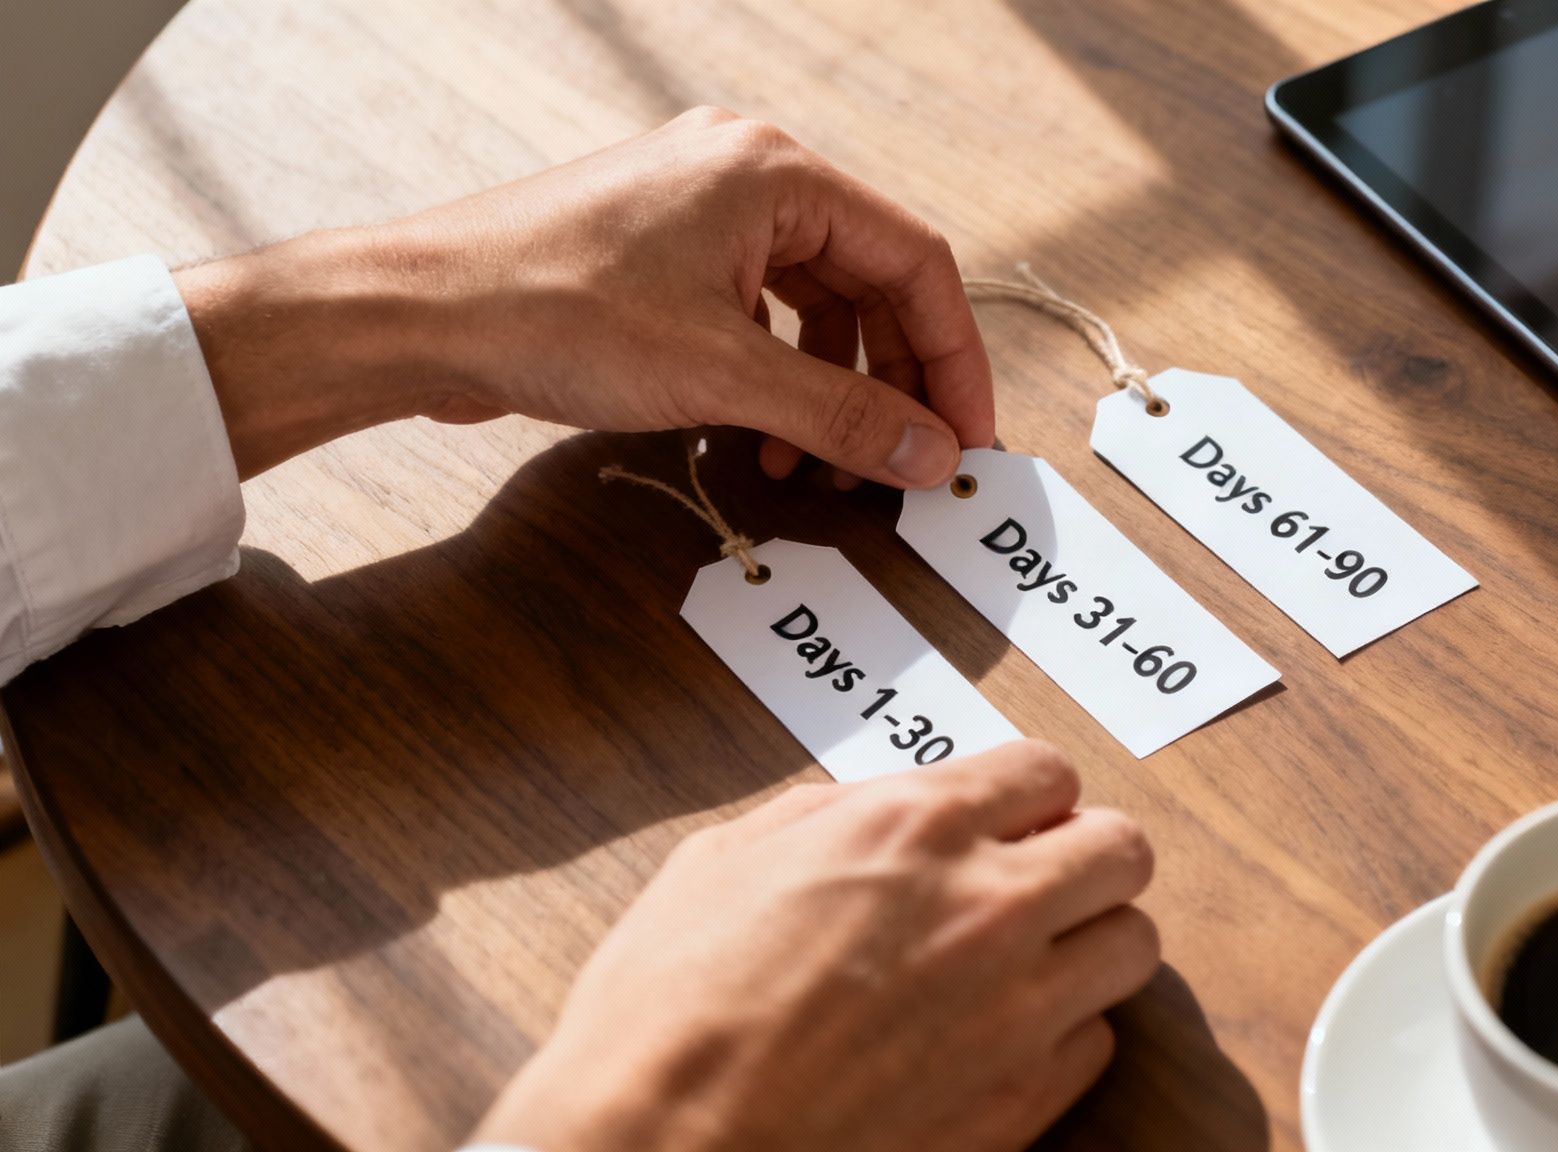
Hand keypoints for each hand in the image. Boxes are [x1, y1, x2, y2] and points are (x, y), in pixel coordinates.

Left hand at [175, 108, 993, 484]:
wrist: (415, 316)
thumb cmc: (548, 310)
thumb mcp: (720, 373)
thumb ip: (840, 415)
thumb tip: (931, 452)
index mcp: (774, 172)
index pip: (915, 259)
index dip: (952, 356)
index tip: (965, 436)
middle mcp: (746, 177)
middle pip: (871, 283)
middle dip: (892, 381)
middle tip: (910, 462)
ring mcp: (700, 216)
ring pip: (815, 306)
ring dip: (832, 393)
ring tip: (825, 469)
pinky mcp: (664, 259)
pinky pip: (758, 317)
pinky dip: (777, 383)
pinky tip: (766, 444)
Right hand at [470, 741, 1158, 1151]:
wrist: (661, 1147)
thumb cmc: (667, 1008)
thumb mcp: (727, 859)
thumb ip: (828, 815)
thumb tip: (877, 807)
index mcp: (915, 826)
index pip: (1049, 772)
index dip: (1027, 796)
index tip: (1008, 822)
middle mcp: (988, 905)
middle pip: (1123, 849)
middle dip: (1087, 857)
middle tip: (1041, 883)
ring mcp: (1018, 1009)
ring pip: (1133, 945)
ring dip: (1090, 943)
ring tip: (1031, 963)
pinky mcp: (1021, 1102)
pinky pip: (1095, 1045)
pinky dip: (1062, 1035)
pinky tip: (999, 1041)